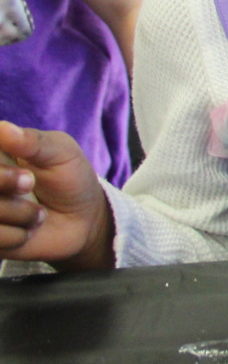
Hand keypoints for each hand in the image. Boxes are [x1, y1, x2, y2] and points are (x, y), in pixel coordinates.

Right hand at [0, 122, 111, 267]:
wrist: (83, 219)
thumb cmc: (69, 177)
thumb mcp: (60, 152)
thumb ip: (33, 141)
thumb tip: (2, 128)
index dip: (1, 173)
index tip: (27, 174)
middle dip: (6, 185)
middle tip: (30, 182)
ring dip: (20, 214)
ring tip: (38, 212)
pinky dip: (18, 236)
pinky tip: (29, 230)